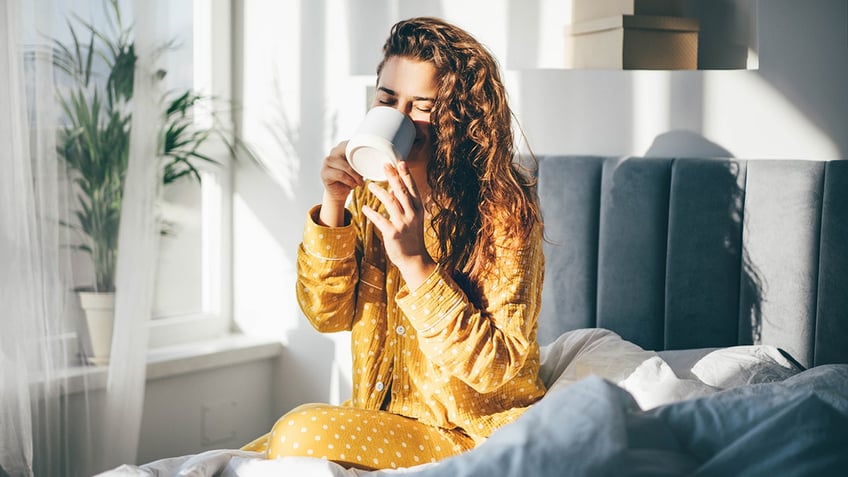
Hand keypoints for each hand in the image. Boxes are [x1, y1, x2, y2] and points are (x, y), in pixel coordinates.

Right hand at [318, 141, 363, 225]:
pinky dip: (349, 181)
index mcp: (342, 147)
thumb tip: (393, 158)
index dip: (361, 147)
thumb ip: (367, 160)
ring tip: (360, 182)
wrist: (339, 193)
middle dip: (358, 166)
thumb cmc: (352, 178)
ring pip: (344, 166)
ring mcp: (327, 162)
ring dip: (355, 176)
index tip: (371, 155)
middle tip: (365, 175)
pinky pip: (339, 175)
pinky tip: (353, 185)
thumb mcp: (360, 168)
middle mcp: (333, 152)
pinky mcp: (324, 173)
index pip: (351, 143)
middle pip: (347, 154)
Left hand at [362, 161, 435, 288]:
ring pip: (390, 202)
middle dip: (393, 176)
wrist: (414, 258)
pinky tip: (365, 207)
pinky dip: (371, 212)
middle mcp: (412, 214)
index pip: (412, 188)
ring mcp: (403, 223)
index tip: (400, 162)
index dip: (406, 174)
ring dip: (379, 191)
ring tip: (370, 185)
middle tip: (385, 164)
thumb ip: (406, 204)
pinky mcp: (392, 233)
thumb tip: (396, 190)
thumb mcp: (413, 219)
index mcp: (418, 209)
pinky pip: (380, 219)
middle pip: (402, 191)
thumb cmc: (412, 237)